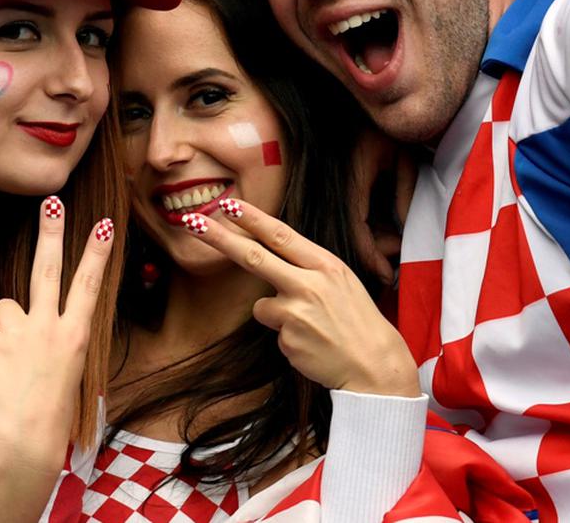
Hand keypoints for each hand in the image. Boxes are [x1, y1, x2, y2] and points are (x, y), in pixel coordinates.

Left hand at [0, 198, 113, 483]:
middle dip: (51, 232)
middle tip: (51, 202)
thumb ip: (51, 340)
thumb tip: (21, 320)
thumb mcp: (65, 373)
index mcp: (76, 336)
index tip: (103, 224)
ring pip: (1, 308)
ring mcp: (19, 331)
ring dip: (0, 330)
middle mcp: (50, 326)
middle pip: (48, 268)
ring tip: (6, 364)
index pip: (89, 285)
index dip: (96, 252)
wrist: (24, 442)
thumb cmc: (47, 417)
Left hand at [181, 199, 418, 396]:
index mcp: (325, 265)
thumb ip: (307, 268)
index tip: (230, 205)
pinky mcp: (288, 339)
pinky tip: (312, 344)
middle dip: (221, 239)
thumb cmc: (357, 321)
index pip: (281, 236)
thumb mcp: (341, 282)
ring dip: (277, 315)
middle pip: (254, 257)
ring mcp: (296, 313)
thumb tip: (269, 255)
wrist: (374, 365)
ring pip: (263, 306)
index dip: (253, 219)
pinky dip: (288, 338)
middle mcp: (309, 284)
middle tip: (195, 223)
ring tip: (312, 327)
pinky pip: (275, 333)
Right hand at [347, 129, 414, 285]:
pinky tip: (392, 231)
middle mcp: (343, 190)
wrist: (369, 103)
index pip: (357, 229)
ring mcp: (343, 190)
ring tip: (401, 242)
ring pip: (356, 227)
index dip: (370, 256)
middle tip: (402, 256)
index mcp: (353, 183)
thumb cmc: (386, 128)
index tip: (385, 276)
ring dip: (377, 239)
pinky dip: (374, 228)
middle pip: (355, 233)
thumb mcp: (403, 158)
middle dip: (378, 250)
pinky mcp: (348, 188)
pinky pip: (358, 216)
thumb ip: (404, 191)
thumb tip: (404, 225)